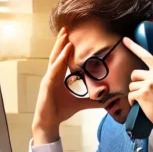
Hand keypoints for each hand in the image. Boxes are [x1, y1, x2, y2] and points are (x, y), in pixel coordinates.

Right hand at [32, 29, 98, 143]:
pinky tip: (63, 54)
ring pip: (54, 60)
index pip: (62, 59)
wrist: (50, 122)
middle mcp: (51, 76)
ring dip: (60, 48)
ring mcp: (48, 79)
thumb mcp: (80, 104)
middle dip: (61, 41)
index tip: (71, 36)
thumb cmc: (60, 111)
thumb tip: (106, 101)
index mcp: (58, 77)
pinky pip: (53, 71)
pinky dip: (59, 62)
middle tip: (66, 28)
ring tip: (65, 36)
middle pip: (56, 55)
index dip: (66, 47)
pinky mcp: (46, 85)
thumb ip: (92, 101)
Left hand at [123, 37, 152, 131]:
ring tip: (145, 101)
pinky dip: (133, 102)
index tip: (125, 40)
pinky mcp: (142, 94)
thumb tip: (145, 76)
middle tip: (144, 93)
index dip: (134, 47)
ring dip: (135, 94)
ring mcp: (148, 85)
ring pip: (131, 86)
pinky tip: (141, 106)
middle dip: (135, 84)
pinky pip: (130, 95)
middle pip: (134, 74)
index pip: (146, 55)